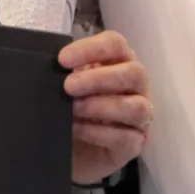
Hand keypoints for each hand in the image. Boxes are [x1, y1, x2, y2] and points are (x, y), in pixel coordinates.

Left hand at [60, 30, 152, 184]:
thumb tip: (54, 68)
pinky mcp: (136, 144)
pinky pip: (127, 137)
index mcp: (119, 62)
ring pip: (137, 107)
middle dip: (99, 78)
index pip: (115, 44)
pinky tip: (78, 130)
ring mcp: (140, 116)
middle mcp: (136, 86)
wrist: (70, 149)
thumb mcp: (65, 87)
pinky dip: (100, 133)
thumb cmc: (70, 108)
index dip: (91, 49)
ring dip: (102, 106)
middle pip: (134, 73)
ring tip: (73, 110)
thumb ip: (65, 74)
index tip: (62, 60)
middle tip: (68, 87)